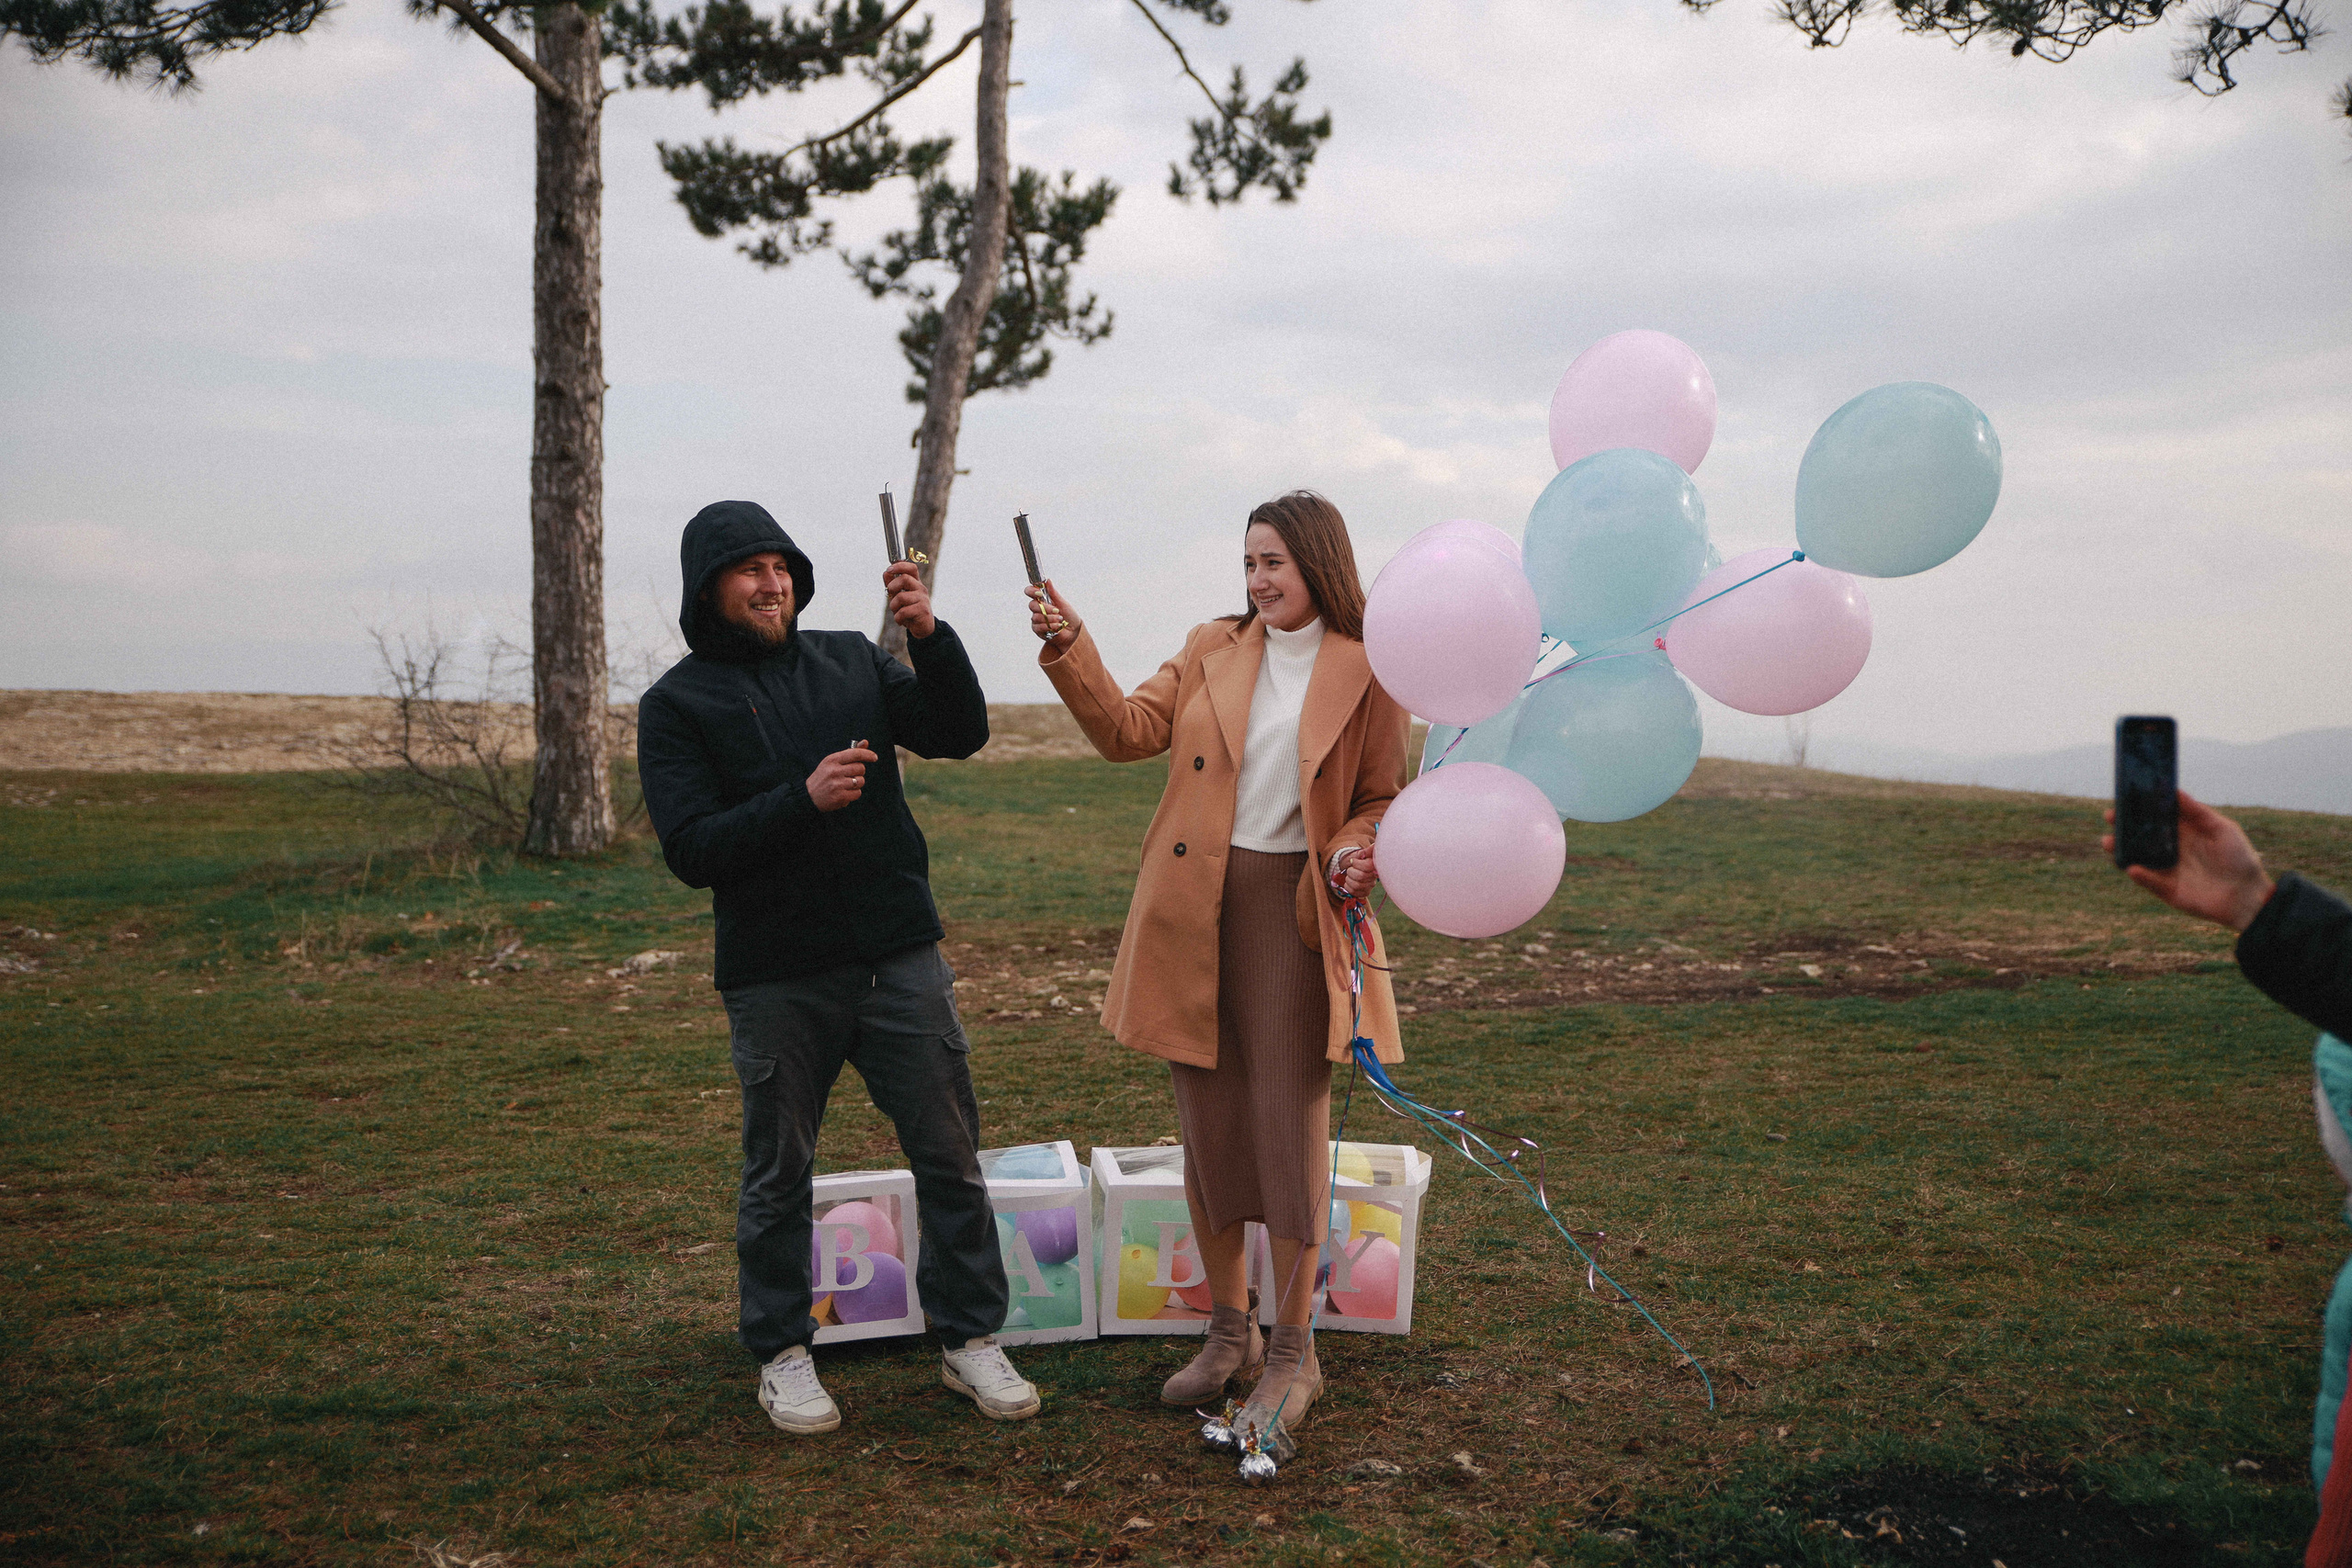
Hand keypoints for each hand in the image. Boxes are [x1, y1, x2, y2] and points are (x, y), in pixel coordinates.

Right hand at [808, 741, 876, 811]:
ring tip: (846, 785)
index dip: (867, 754)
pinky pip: (857, 793)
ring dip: (857, 784)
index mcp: (832, 760)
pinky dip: (854, 794)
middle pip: (860, 768)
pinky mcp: (840, 797)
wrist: (808, 796)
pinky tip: (844, 793)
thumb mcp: (832, 762)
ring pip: (861, 781)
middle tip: (850, 775)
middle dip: (859, 772)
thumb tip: (866, 742)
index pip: (855, 754)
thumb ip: (849, 753)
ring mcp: (837, 784)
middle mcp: (834, 771)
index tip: (874, 757)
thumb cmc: (823, 777)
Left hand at [885, 561, 936, 640]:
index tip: (889, 569)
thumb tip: (886, 573)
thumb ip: (892, 585)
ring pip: (901, 597)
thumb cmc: (910, 610)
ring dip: (894, 606)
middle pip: (904, 579)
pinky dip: (898, 618)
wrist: (923, 628)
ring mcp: (923, 599)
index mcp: (915, 583)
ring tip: (897, 612)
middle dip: (892, 587)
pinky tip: (901, 620)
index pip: (911, 568)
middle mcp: (920, 588)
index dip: (900, 566)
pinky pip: (903, 611)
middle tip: (891, 595)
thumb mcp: (899, 596)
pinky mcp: (923, 610)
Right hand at [1026, 579, 1078, 651]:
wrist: (1074, 632)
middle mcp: (1038, 609)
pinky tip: (1057, 627)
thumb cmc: (1070, 617)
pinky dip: (1049, 626)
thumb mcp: (1063, 603)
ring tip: (1060, 620)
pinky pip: (1038, 626)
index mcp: (1043, 600)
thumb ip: (1054, 593)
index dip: (1032, 591)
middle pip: (1032, 605)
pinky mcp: (1038, 630)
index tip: (1039, 593)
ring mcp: (1036, 619)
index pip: (1030, 592)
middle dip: (1045, 608)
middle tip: (1057, 610)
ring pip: (1036, 617)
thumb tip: (1048, 580)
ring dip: (1050, 618)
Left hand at [1333, 842, 1378, 899]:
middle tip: (1350, 869)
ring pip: (1357, 885)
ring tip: (1349, 876)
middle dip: (1351, 872)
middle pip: (1361, 876)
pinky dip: (1348, 887)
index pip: (1368, 866)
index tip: (1353, 861)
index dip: (1357, 863)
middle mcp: (1375, 876)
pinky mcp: (1365, 892)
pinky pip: (1355, 892)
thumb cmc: (1355, 860)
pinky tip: (1349, 883)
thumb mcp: (1360, 853)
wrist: (1350, 868)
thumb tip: (1375, 845)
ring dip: (1349, 880)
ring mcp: (1370, 885)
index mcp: (1375, 865)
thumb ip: (1368, 851)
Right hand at [2102, 789, 2275, 931]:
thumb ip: (2197, 811)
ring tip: (2109, 841)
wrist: (2248, 895)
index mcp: (2184, 832)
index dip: (2140, 807)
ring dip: (2121, 850)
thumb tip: (2174, 790)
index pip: (2156, 817)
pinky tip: (2132, 867)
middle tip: (2110, 815)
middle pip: (2141, 835)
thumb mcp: (2222, 828)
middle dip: (2123, 826)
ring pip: (2137, 857)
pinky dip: (2140, 875)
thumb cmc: (2240, 858)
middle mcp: (2171, 849)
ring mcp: (2167, 870)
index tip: (2125, 796)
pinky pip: (2149, 881)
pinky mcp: (2167, 890)